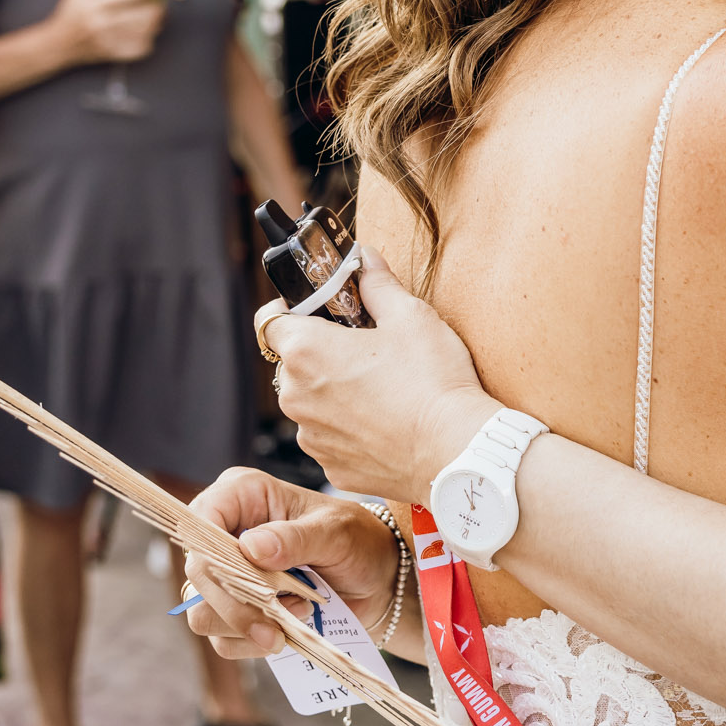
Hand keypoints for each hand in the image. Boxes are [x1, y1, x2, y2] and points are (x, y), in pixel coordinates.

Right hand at [53, 0, 165, 65]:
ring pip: (144, 33)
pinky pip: (140, 49)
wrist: (58, 44)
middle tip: (160, 3)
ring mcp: (109, 40)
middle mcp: (102, 23)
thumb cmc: (69, 14)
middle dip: (156, 8)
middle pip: (142, 15)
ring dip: (156, 24)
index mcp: (94, 4)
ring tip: (158, 17)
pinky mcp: (113, 54)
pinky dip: (148, 41)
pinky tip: (149, 34)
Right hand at [182, 468, 404, 656]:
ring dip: (250, 624)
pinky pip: (222, 641)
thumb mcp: (336, 532)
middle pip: (198, 576)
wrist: (377, 580)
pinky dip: (255, 642)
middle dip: (238, 603)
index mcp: (242, 495)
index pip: (198, 523)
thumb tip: (250, 547)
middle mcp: (225, 533)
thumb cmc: (358, 541)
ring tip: (298, 611)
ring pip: (202, 614)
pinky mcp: (235, 611)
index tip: (251, 581)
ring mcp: (227, 576)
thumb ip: (296, 538)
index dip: (212, 555)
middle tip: (281, 613)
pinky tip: (289, 626)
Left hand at [259, 250, 500, 506]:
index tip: (317, 308)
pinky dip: (349, 427)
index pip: (269, 318)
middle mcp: (297, 397)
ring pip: (311, 402)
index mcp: (306, 351)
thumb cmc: (433, 382)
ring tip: (381, 390)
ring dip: (332, 392)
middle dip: (320, 352)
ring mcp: (312, 436)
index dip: (290, 308)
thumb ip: (377, 283)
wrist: (456, 451)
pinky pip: (330, 437)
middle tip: (365, 348)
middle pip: (292, 362)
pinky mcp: (331, 466)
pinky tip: (386, 422)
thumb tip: (365, 259)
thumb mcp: (410, 316)